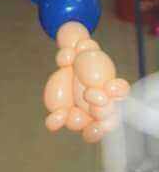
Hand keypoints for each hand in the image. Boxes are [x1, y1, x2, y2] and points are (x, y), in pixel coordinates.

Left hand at [43, 21, 129, 142]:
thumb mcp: (83, 46)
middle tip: (90, 95)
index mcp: (111, 88)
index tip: (109, 87)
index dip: (117, 92)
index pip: (120, 92)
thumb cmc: (81, 53)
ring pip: (86, 125)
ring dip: (80, 121)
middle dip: (102, 110)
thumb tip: (74, 53)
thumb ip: (82, 47)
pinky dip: (56, 122)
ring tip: (73, 115)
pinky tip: (53, 120)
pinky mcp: (63, 114)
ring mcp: (83, 112)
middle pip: (107, 115)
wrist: (67, 58)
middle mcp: (101, 105)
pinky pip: (60, 122)